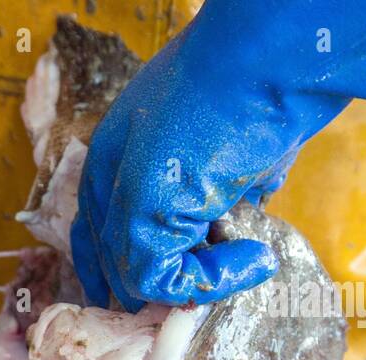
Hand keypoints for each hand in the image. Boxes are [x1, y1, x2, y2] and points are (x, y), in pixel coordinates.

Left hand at [70, 0, 365, 311]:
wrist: (265, 60)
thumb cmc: (260, 85)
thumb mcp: (230, 137)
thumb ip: (221, 177)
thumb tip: (241, 207)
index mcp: (119, 144)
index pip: (100, 219)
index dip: (113, 260)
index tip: (143, 293)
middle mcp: (110, 171)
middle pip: (115, 254)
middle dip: (157, 281)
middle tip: (206, 292)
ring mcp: (121, 198)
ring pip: (138, 275)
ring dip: (199, 279)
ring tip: (252, 259)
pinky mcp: (140, 223)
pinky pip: (163, 281)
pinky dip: (211, 281)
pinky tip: (254, 258)